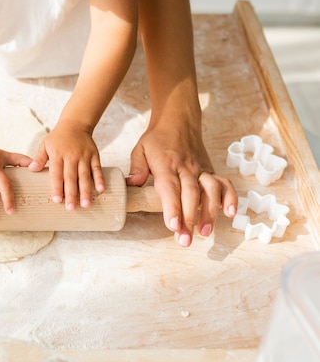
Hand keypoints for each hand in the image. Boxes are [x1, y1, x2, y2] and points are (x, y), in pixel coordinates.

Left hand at [28, 120, 105, 209]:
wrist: (75, 123)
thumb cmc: (58, 138)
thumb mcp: (45, 144)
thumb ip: (39, 157)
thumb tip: (31, 169)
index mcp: (58, 155)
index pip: (56, 173)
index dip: (57, 187)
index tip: (57, 200)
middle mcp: (71, 156)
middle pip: (71, 177)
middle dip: (71, 194)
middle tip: (71, 208)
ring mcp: (84, 156)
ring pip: (85, 175)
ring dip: (86, 191)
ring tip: (86, 204)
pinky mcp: (94, 155)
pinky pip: (97, 168)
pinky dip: (99, 179)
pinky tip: (101, 190)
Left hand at [126, 124, 236, 246]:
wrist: (178, 120)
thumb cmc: (156, 140)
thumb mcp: (140, 149)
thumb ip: (137, 168)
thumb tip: (131, 184)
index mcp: (166, 164)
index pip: (170, 188)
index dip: (173, 208)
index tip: (173, 225)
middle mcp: (187, 168)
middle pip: (191, 195)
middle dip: (189, 219)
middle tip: (185, 240)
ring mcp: (201, 169)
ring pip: (210, 191)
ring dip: (209, 213)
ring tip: (205, 232)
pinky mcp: (211, 170)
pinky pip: (224, 184)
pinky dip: (230, 198)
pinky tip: (229, 213)